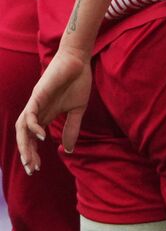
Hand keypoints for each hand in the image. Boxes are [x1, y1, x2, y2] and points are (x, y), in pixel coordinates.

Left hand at [16, 47, 91, 172]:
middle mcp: (36, 111)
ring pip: (22, 127)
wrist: (79, 61)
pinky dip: (33, 127)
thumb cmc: (78, 82)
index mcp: (45, 115)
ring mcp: (35, 103)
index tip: (36, 168)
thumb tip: (68, 150)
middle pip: (24, 136)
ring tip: (30, 159)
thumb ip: (72, 128)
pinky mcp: (37, 95)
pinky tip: (41, 136)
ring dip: (25, 144)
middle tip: (31, 169)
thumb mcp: (78, 110)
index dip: (33, 153)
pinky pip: (30, 114)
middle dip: (26, 154)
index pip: (33, 139)